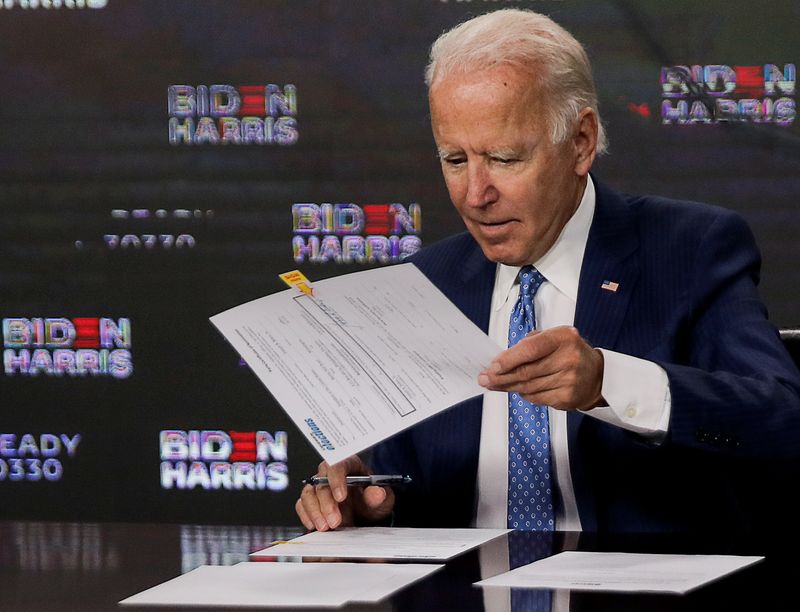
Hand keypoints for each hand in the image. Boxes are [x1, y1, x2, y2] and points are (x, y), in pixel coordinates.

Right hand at [295, 455, 394, 531]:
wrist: (367, 515)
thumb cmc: (373, 502)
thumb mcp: (382, 499)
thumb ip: (379, 496)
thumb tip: (376, 492)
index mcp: (350, 465)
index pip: (338, 465)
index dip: (336, 479)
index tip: (341, 497)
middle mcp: (331, 474)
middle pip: (321, 482)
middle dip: (326, 504)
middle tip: (335, 521)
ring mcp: (320, 487)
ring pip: (308, 493)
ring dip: (314, 511)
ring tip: (325, 527)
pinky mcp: (313, 501)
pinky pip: (302, 505)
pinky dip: (306, 515)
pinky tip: (314, 525)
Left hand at [478, 326, 604, 410]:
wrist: (598, 376)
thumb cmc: (570, 353)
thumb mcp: (555, 337)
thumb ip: (530, 343)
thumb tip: (503, 358)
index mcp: (563, 338)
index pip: (530, 350)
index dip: (508, 359)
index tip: (492, 366)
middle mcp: (568, 359)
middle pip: (526, 372)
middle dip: (501, 377)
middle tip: (485, 379)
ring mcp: (569, 381)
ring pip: (528, 387)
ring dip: (507, 387)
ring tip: (494, 385)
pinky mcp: (567, 398)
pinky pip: (536, 398)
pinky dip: (523, 394)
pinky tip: (516, 390)